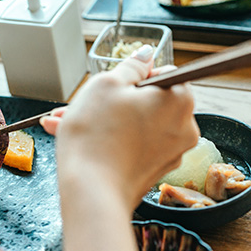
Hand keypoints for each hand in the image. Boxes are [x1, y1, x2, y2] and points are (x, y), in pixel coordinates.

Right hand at [48, 46, 198, 207]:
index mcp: (179, 99)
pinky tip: (82, 140)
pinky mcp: (154, 171)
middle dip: (114, 100)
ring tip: (67, 122)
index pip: (164, 74)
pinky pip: (134, 145)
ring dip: (106, 120)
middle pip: (149, 101)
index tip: (115, 85)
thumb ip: (131, 65)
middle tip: (84, 103)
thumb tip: (146, 55)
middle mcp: (184, 127)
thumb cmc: (98, 136)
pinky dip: (112, 140)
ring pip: (136, 124)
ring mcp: (171, 152)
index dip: (135, 76)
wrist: (91, 194)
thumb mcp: (107, 84)